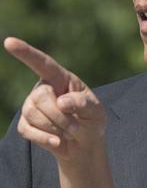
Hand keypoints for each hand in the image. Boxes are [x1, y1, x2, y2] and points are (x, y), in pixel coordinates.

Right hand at [4, 37, 105, 161]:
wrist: (85, 145)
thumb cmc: (92, 122)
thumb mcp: (96, 111)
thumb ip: (83, 103)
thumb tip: (61, 102)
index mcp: (61, 79)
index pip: (43, 64)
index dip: (26, 52)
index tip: (9, 42)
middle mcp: (43, 89)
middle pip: (40, 97)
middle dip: (59, 116)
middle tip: (76, 128)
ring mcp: (32, 106)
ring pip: (32, 113)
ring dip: (55, 128)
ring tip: (70, 133)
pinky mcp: (26, 124)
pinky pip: (27, 130)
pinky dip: (44, 138)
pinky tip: (57, 142)